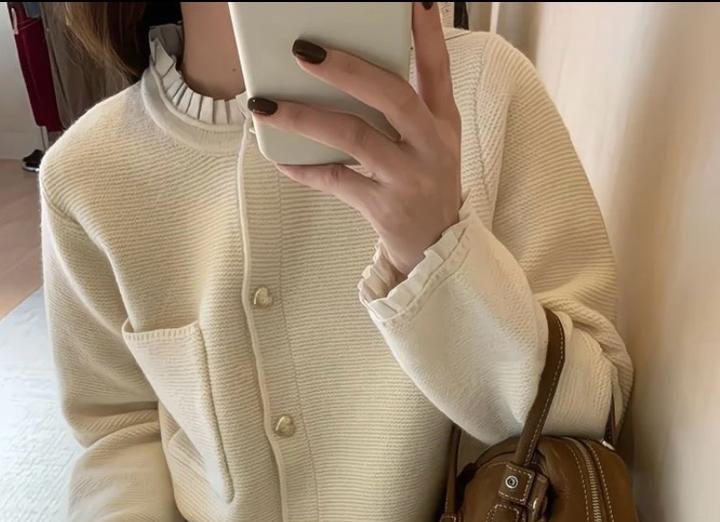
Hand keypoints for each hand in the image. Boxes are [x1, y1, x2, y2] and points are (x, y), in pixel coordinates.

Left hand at [247, 1, 461, 277]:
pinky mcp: (384, 208)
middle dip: (348, 70)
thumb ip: (408, 109)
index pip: (437, 69)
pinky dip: (305, 169)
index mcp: (442, 124)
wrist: (436, 248)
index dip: (426, 33)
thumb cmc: (427, 187)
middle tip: (304, 51)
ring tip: (266, 105)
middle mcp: (430, 147)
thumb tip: (353, 71)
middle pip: (392, 96)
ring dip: (306, 118)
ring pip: (355, 137)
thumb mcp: (433, 145)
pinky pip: (336, 181)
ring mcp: (408, 178)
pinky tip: (280, 157)